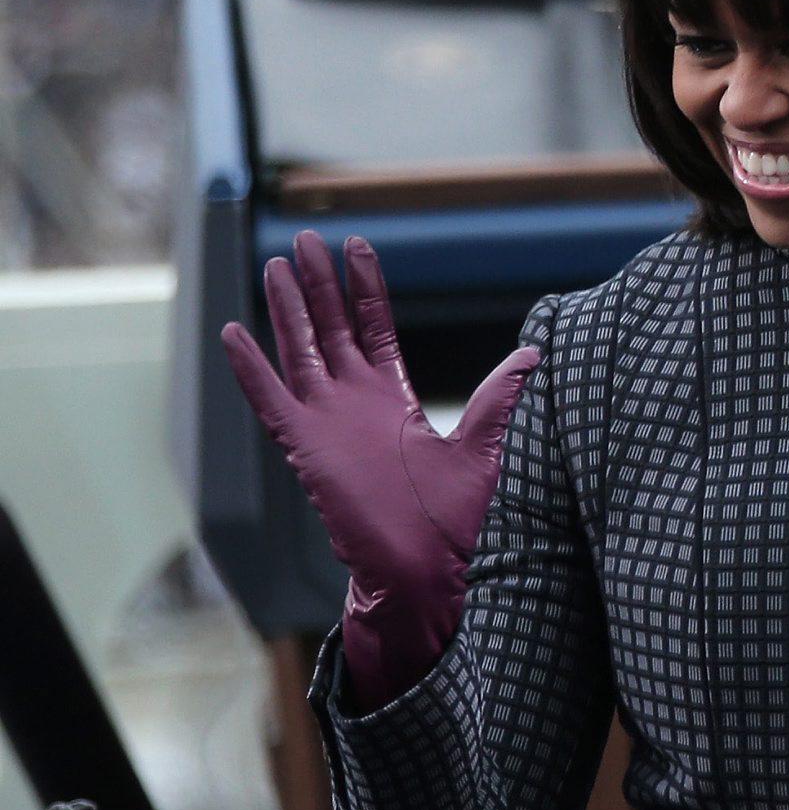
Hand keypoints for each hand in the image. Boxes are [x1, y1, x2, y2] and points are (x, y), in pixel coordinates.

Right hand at [220, 231, 537, 704]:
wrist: (429, 570)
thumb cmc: (457, 519)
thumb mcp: (483, 445)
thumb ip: (499, 397)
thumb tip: (534, 356)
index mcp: (391, 398)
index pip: (372, 327)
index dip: (362, 286)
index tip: (355, 245)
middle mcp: (354, 404)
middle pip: (329, 329)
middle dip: (317, 284)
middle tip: (301, 239)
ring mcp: (325, 423)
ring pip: (299, 351)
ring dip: (286, 309)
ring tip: (274, 265)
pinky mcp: (305, 447)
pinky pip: (270, 400)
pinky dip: (251, 368)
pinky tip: (233, 332)